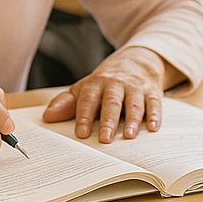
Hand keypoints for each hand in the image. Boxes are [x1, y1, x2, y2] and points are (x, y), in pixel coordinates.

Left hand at [42, 46, 173, 142]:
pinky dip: (155, 115)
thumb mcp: (83, 89)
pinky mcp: (152, 92)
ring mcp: (135, 88)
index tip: (81, 134)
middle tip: (105, 139)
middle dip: (108, 120)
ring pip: (133, 103)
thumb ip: (66, 103)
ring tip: (129, 136)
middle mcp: (115, 85)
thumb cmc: (104, 83)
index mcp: (95, 84)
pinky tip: (153, 127)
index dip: (84, 117)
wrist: (135, 62)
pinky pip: (154, 103)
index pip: (88, 100)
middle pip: (111, 102)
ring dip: (133, 119)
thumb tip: (47, 117)